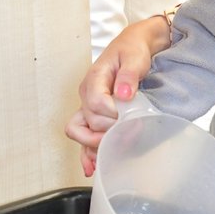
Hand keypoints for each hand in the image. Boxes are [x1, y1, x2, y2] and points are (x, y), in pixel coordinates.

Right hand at [63, 16, 170, 175]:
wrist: (133, 47)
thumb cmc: (132, 50)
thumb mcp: (134, 58)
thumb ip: (129, 76)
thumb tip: (123, 94)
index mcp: (94, 79)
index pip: (96, 104)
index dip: (112, 114)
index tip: (129, 115)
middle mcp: (87, 94)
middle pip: (90, 121)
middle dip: (109, 130)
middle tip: (131, 132)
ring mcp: (89, 106)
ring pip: (80, 132)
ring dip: (92, 147)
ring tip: (106, 158)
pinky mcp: (95, 114)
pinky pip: (84, 135)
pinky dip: (86, 152)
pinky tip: (91, 167)